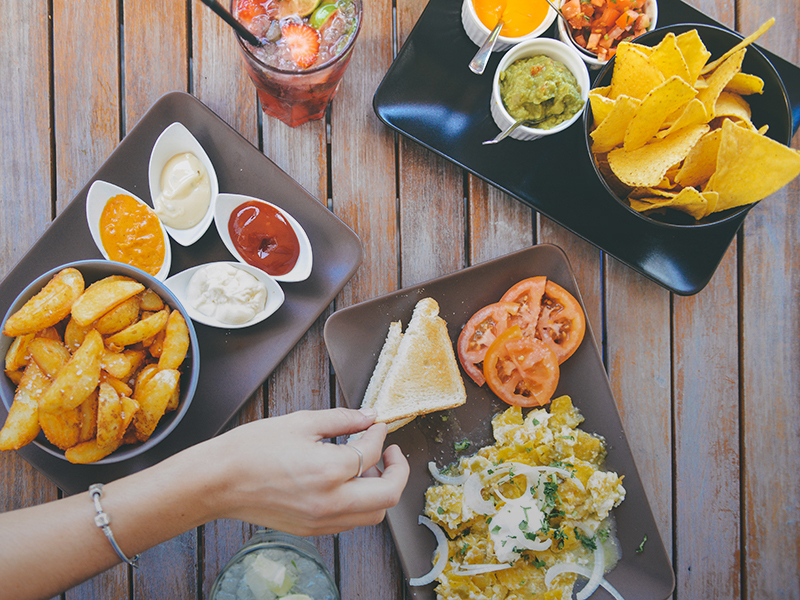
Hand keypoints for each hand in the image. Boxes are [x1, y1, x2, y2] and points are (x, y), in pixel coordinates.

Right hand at [197, 407, 409, 535]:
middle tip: (391, 452)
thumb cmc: (252, 449)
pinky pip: (351, 521)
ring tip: (367, 467)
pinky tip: (348, 482)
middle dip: (398, 470)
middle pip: (388, 495)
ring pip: (373, 515)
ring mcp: (322, 521)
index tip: (376, 425)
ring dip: (380, 490)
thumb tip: (369, 417)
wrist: (218, 481)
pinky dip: (360, 503)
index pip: (371, 453)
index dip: (379, 434)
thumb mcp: (301, 422)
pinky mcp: (312, 530)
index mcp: (329, 471)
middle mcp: (330, 502)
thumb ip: (343, 419)